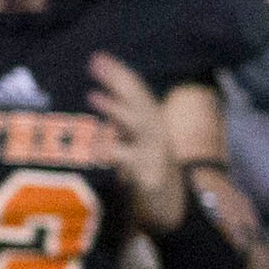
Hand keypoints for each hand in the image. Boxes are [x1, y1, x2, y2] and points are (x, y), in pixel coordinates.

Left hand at [86, 54, 190, 231]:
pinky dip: (116, 152)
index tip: (97, 58)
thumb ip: (120, 121)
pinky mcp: (151, 178)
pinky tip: (99, 146)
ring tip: (95, 97)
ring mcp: (155, 155)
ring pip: (140, 127)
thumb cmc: (147, 172)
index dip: (119, 74)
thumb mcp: (134, 142)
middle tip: (95, 64)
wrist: (173, 210)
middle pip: (139, 102)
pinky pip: (133, 163)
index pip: (136, 92)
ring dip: (118, 110)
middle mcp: (157, 134)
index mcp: (153, 123)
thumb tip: (96, 95)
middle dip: (118, 82)